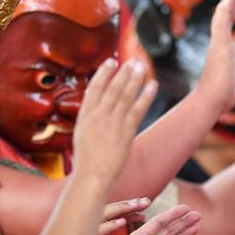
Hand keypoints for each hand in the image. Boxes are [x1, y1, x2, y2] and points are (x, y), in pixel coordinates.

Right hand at [72, 58, 156, 182]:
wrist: (92, 175)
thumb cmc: (86, 158)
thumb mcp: (82, 133)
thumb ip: (91, 118)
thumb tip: (98, 105)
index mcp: (85, 115)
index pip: (95, 87)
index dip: (104, 73)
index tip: (111, 61)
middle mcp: (99, 115)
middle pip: (114, 88)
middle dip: (124, 72)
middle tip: (133, 60)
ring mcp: (113, 123)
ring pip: (126, 96)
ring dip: (135, 79)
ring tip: (142, 67)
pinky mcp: (126, 132)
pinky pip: (138, 109)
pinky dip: (145, 96)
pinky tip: (152, 85)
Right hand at [197, 0, 234, 110]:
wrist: (210, 102)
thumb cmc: (221, 98)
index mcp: (220, 55)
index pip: (225, 30)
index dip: (230, 16)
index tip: (233, 4)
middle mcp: (216, 47)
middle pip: (222, 19)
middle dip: (229, 4)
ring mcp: (217, 45)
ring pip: (222, 17)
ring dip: (228, 2)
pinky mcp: (219, 45)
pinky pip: (222, 22)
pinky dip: (225, 9)